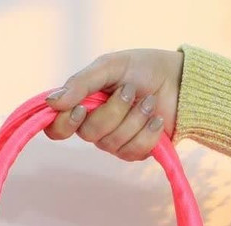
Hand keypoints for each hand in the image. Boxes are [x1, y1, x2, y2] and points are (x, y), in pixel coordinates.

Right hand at [43, 49, 183, 160]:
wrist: (178, 80)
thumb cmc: (142, 69)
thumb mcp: (109, 67)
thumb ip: (81, 83)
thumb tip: (52, 102)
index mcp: (82, 105)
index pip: (57, 129)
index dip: (64, 124)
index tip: (80, 109)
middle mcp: (94, 127)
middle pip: (89, 134)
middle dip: (113, 111)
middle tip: (130, 90)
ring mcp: (114, 142)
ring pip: (113, 143)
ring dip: (135, 118)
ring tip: (149, 101)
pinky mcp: (135, 152)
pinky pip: (133, 151)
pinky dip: (148, 132)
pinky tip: (156, 119)